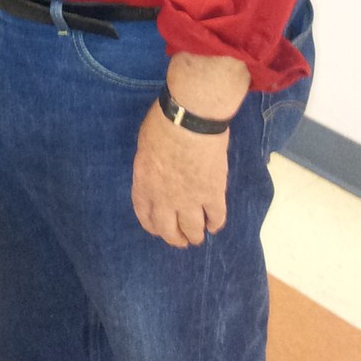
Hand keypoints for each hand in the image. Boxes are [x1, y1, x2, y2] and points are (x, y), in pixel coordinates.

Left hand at [131, 99, 229, 247]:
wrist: (190, 119)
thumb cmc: (163, 122)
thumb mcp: (145, 144)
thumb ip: (150, 164)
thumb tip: (158, 170)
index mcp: (144, 183)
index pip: (145, 214)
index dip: (152, 225)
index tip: (158, 230)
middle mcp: (164, 198)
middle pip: (168, 229)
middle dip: (175, 238)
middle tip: (181, 240)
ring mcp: (189, 199)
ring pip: (192, 229)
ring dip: (195, 236)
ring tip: (198, 237)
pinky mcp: (213, 194)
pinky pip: (216, 217)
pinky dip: (216, 223)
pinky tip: (215, 224)